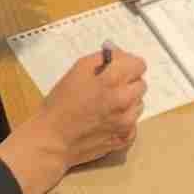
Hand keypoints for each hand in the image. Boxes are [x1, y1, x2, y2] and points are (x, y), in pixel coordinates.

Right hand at [0, 49, 147, 193]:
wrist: (53, 139)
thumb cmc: (60, 104)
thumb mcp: (77, 69)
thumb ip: (102, 58)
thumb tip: (117, 55)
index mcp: (112, 80)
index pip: (139, 65)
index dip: (128, 64)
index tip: (119, 68)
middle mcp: (124, 101)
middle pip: (141, 84)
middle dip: (127, 82)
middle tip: (109, 87)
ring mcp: (126, 122)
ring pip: (138, 104)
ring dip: (127, 102)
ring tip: (105, 105)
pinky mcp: (124, 139)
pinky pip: (133, 123)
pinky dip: (124, 120)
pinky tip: (107, 121)